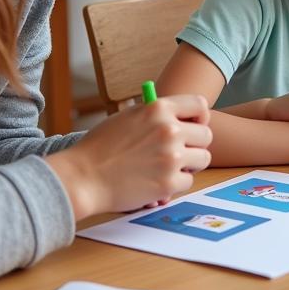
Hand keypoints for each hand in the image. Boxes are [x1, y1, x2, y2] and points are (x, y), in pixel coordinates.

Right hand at [47, 94, 211, 219]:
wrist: (82, 178)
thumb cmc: (100, 148)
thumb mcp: (128, 117)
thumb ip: (156, 115)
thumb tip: (183, 118)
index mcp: (159, 108)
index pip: (199, 105)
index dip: (199, 116)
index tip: (194, 125)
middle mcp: (169, 130)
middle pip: (206, 135)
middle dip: (195, 144)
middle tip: (181, 152)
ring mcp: (171, 157)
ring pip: (203, 159)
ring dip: (189, 165)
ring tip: (169, 167)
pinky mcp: (169, 183)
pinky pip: (188, 181)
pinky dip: (175, 184)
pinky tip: (157, 181)